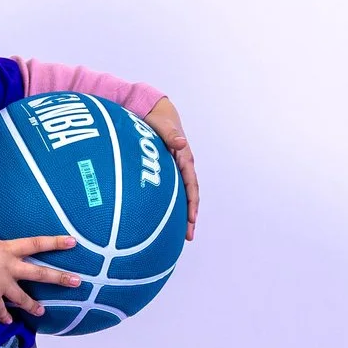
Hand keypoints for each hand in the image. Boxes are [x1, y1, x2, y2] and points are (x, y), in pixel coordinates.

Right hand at [0, 229, 81, 324]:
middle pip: (40, 273)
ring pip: (23, 297)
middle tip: (77, 282)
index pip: (36, 243)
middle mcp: (10, 268)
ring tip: (42, 312)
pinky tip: (8, 322)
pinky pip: (0, 310)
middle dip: (60, 278)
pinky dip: (4, 317)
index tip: (72, 242)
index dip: (55, 242)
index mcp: (7, 250)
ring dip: (33, 305)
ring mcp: (3, 285)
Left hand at [142, 98, 199, 238]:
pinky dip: (172, 205)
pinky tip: (165, 218)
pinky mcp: (167, 170)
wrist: (155, 111)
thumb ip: (171, 135)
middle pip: (189, 196)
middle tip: (188, 236)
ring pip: (181, 196)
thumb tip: (181, 143)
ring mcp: (175, 169)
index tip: (191, 220)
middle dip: (190, 217)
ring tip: (180, 234)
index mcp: (185, 158)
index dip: (192, 203)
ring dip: (182, 214)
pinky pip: (172, 191)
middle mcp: (183, 166)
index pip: (191, 185)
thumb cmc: (159, 118)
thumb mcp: (164, 125)